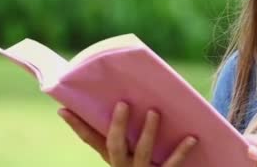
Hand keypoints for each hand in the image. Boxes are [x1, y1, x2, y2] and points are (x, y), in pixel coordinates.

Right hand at [58, 102, 196, 166]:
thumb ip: (127, 133)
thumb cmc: (143, 164)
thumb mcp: (130, 152)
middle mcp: (122, 166)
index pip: (91, 140)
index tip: (64, 108)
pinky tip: (192, 138)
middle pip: (114, 145)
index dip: (77, 125)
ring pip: (142, 153)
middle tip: (123, 103)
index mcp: (112, 158)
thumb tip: (130, 98)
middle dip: (118, 125)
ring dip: (148, 132)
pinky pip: (171, 165)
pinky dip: (181, 151)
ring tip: (154, 112)